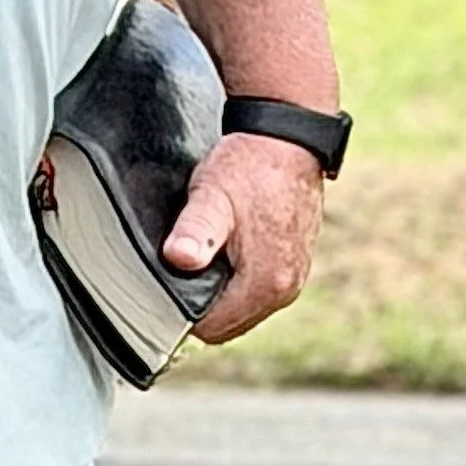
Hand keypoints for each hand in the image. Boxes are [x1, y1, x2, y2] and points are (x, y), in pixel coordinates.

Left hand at [162, 134, 324, 345]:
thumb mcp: (211, 195)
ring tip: (203, 253)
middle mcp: (286, 289)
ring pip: (242, 306)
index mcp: (267, 283)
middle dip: (202, 303)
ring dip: (220, 291)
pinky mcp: (296, 262)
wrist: (287, 137)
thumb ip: (194, 231)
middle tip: (183, 264)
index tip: (169, 281)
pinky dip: (238, 278)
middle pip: (228, 323)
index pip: (212, 328)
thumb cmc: (249, 165)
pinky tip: (225, 249)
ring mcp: (295, 277)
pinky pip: (258, 289)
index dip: (183, 311)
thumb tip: (180, 259)